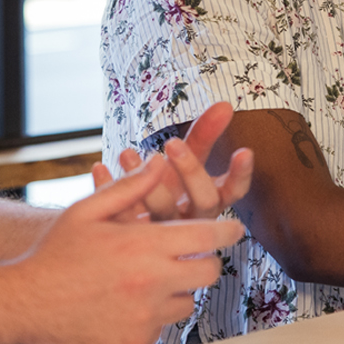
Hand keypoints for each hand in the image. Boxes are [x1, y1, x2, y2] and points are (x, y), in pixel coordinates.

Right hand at [16, 152, 245, 343]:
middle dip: (204, 261)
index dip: (226, 231)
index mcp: (143, 246)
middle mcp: (151, 283)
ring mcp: (145, 317)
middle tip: (188, 255)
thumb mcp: (88, 210)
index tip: (234, 229)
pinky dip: (152, 315)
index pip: (207, 237)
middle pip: (208, 272)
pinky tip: (126, 302)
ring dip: (176, 289)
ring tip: (146, 278)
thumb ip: (130, 186)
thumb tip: (160, 162)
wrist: (24, 305)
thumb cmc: (54, 255)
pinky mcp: (136, 342)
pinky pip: (161, 327)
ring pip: (186, 301)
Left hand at [93, 101, 255, 221]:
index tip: (244, 150)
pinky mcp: (133, 239)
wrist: (131, 230)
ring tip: (126, 152)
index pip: (233, 192)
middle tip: (173, 143)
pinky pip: (121, 215)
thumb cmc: (168, 188)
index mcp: (208, 202)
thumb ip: (204, 135)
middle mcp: (190, 220)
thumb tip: (225, 104)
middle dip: (191, 170)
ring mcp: (164, 233)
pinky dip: (108, 189)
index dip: (240, 174)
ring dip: (144, 178)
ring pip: (162, 212)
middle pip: (203, 201)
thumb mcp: (185, 161)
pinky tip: (98, 168)